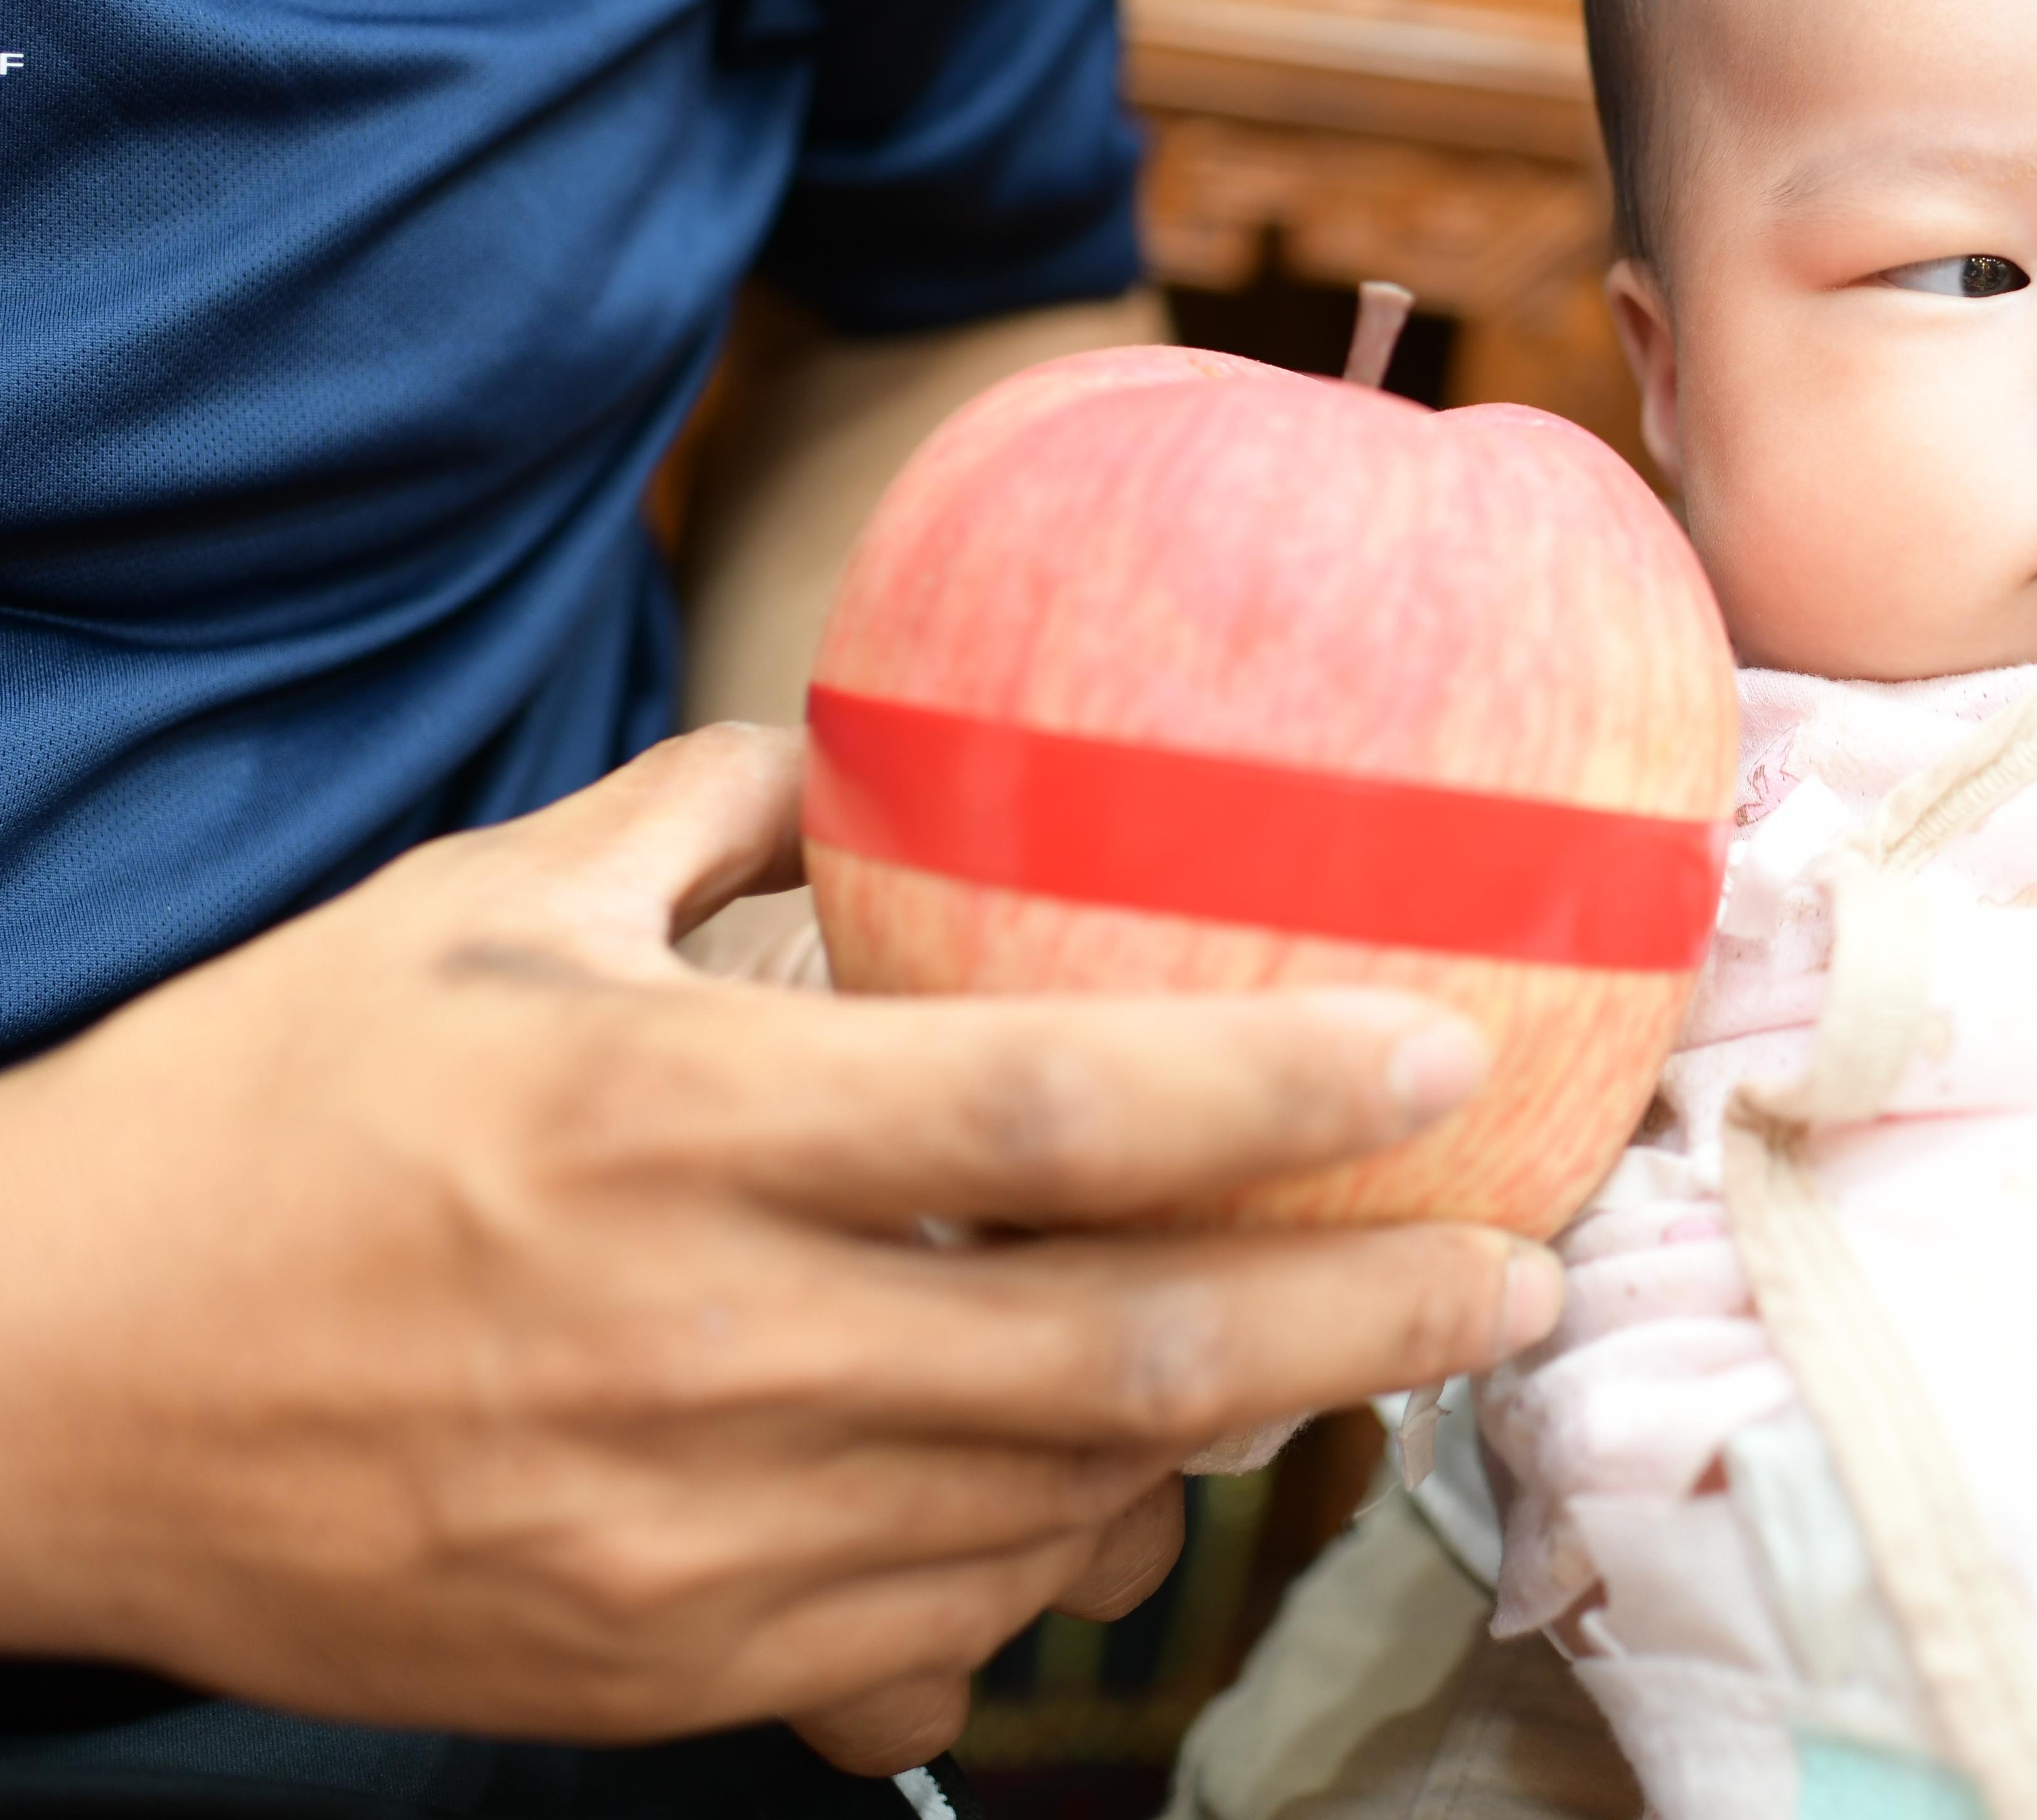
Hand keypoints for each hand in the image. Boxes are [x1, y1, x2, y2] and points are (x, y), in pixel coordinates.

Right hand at [0, 725, 1561, 1770]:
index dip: (1279, 1090)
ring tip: (1351, 1356)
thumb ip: (716, 810)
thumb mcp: (482, 906)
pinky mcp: (653, 1662)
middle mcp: (701, 1342)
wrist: (36, 1392)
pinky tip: (1117, 1482)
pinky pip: (935, 1632)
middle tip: (1517, 1274)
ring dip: (1234, 1442)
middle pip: (1121, 1351)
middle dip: (1366, 1317)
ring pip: (1057, 1511)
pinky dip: (1061, 1558)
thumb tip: (890, 744)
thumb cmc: (265, 1113)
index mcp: (668, 1126)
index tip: (1449, 1055)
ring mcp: (681, 1533)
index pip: (1051, 1109)